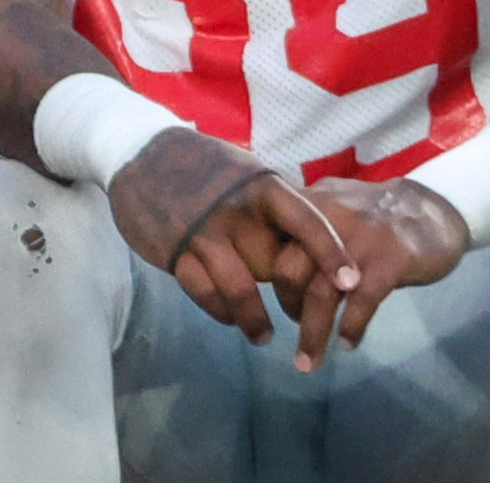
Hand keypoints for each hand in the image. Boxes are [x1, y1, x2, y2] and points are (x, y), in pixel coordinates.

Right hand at [107, 130, 358, 358]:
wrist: (138, 152)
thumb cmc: (202, 164)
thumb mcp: (244, 171)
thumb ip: (273, 205)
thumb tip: (309, 242)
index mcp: (260, 186)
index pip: (306, 221)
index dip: (330, 253)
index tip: (351, 283)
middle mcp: (234, 210)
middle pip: (276, 266)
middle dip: (292, 297)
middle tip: (303, 317)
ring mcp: (202, 232)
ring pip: (239, 291)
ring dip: (254, 321)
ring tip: (261, 337)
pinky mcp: (175, 251)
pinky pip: (205, 293)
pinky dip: (220, 311)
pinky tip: (227, 316)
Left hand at [271, 177, 468, 367]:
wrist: (433, 207)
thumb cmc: (376, 215)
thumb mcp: (333, 207)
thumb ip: (303, 228)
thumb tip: (274, 256)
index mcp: (310, 210)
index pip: (270, 246)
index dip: (269, 281)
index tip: (280, 302)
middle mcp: (327, 221)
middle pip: (289, 272)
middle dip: (287, 308)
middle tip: (294, 328)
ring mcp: (359, 241)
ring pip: (322, 294)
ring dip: (313, 334)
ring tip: (309, 361)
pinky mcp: (390, 259)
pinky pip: (362, 301)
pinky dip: (351, 327)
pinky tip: (348, 343)